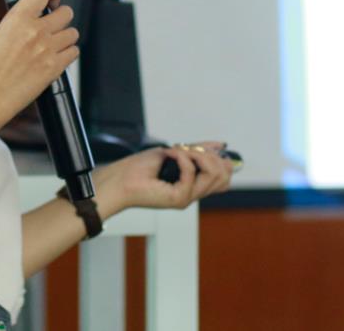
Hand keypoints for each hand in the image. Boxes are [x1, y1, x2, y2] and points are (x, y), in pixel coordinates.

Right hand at [0, 0, 77, 131]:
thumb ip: (18, 23)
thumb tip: (33, 16)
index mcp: (16, 19)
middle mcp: (35, 31)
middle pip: (66, 12)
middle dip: (60, 18)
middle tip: (51, 26)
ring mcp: (47, 50)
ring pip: (73, 33)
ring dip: (64, 37)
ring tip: (51, 45)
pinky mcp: (55, 68)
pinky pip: (74, 52)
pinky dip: (67, 54)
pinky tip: (54, 58)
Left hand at [92, 142, 233, 215]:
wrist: (119, 179)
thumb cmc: (139, 168)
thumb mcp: (174, 152)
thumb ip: (196, 150)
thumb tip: (219, 144)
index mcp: (193, 185)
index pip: (224, 177)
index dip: (219, 158)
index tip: (199, 146)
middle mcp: (193, 193)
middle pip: (224, 177)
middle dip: (210, 155)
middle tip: (187, 148)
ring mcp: (187, 198)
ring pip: (213, 175)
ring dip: (196, 155)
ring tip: (177, 151)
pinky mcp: (179, 199)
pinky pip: (192, 175)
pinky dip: (183, 159)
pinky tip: (170, 155)